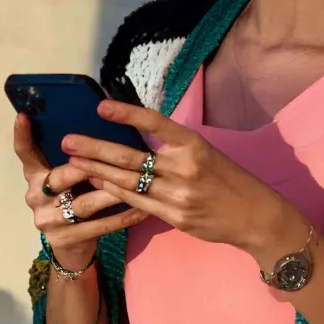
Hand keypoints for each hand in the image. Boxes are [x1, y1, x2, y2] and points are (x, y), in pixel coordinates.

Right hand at [13, 114, 147, 267]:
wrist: (70, 250)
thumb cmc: (70, 202)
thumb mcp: (65, 181)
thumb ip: (71, 160)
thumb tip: (95, 129)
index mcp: (34, 177)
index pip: (24, 154)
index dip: (22, 136)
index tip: (23, 116)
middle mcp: (35, 197)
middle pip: (59, 177)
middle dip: (87, 167)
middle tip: (113, 156)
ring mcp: (48, 221)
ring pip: (84, 204)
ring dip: (112, 193)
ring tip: (136, 183)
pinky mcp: (65, 240)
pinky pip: (99, 226)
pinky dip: (122, 218)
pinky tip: (141, 210)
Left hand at [61, 100, 305, 262]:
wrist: (255, 216)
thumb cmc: (228, 179)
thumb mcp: (206, 152)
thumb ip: (173, 145)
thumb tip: (137, 134)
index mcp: (194, 144)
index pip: (155, 123)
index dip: (126, 113)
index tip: (100, 106)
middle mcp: (184, 167)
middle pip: (131, 156)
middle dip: (95, 149)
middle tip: (68, 141)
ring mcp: (178, 194)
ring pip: (128, 181)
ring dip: (97, 171)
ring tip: (73, 162)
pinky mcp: (175, 216)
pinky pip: (137, 202)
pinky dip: (114, 192)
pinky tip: (97, 184)